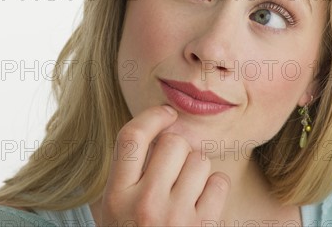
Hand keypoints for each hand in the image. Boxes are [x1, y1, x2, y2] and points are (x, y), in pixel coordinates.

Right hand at [99, 105, 230, 226]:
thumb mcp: (112, 209)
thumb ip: (126, 174)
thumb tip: (156, 129)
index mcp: (116, 196)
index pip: (131, 137)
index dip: (151, 117)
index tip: (165, 114)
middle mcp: (144, 204)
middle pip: (172, 142)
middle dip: (178, 148)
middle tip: (174, 165)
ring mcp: (175, 218)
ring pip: (200, 159)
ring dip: (197, 168)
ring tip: (186, 188)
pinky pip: (219, 181)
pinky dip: (214, 187)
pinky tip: (202, 202)